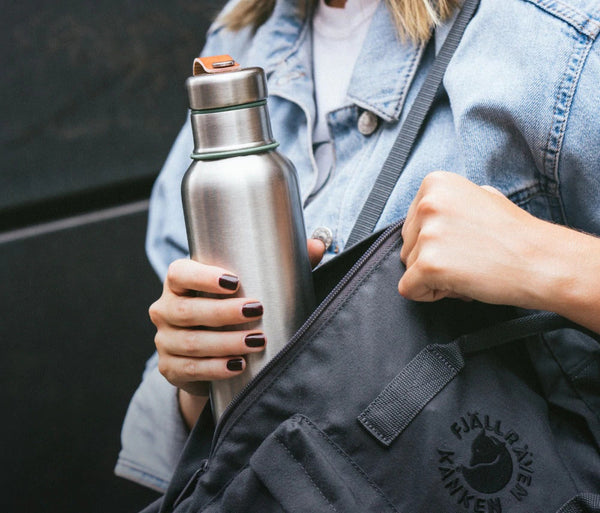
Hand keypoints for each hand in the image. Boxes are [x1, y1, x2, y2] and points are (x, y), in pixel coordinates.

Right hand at [149, 239, 325, 426]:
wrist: (207, 350)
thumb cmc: (230, 309)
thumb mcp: (250, 286)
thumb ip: (282, 265)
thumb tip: (318, 245)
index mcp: (179, 282)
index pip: (179, 274)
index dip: (202, 277)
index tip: (234, 281)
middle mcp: (165, 309)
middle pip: (187, 311)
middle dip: (223, 313)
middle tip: (256, 311)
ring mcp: (165, 341)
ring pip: (191, 343)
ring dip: (225, 343)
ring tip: (256, 342)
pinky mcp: (171, 368)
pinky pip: (191, 369)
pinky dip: (216, 368)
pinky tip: (238, 365)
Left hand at [398, 171, 544, 306]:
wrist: (542, 261)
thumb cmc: (515, 235)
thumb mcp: (480, 197)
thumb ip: (448, 202)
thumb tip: (427, 213)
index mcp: (436, 183)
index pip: (411, 224)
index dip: (434, 242)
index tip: (462, 242)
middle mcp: (427, 203)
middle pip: (407, 246)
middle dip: (432, 259)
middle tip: (468, 258)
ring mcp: (427, 234)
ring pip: (409, 268)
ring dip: (434, 277)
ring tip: (469, 269)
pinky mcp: (429, 265)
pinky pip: (409, 289)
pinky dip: (429, 295)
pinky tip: (459, 285)